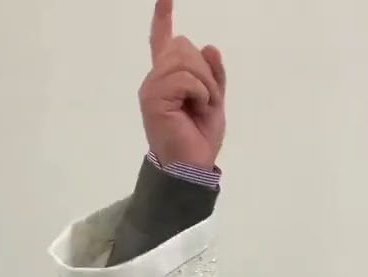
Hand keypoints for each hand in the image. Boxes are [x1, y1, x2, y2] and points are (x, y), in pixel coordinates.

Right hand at [139, 0, 226, 167]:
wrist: (191, 166)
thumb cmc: (199, 137)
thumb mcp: (214, 101)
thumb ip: (213, 74)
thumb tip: (210, 46)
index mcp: (168, 78)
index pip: (162, 42)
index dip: (162, 19)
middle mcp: (156, 79)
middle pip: (183, 45)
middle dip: (205, 70)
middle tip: (207, 100)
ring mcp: (152, 87)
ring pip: (185, 59)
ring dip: (205, 83)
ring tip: (202, 106)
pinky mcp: (154, 97)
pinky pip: (185, 78)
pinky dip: (200, 92)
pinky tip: (196, 109)